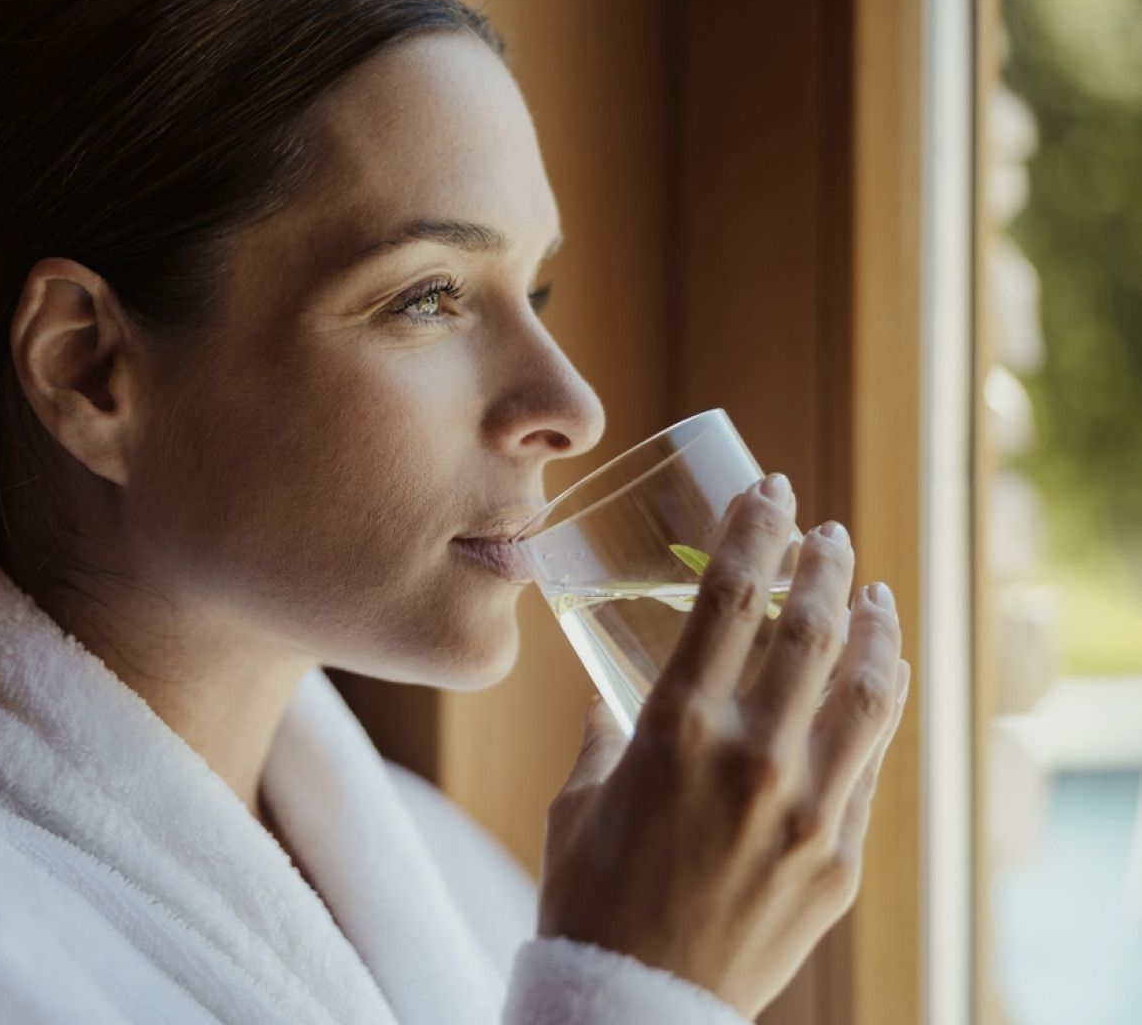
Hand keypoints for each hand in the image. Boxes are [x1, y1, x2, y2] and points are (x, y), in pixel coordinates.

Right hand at [534, 473, 909, 1018]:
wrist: (633, 1005)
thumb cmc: (588, 900)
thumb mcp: (578, 804)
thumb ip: (602, 740)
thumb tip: (610, 700)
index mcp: (674, 730)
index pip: (729, 597)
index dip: (755, 530)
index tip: (769, 491)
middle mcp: (750, 757)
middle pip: (811, 628)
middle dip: (823, 562)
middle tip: (825, 530)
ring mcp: (807, 809)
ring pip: (867, 689)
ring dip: (874, 625)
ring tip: (873, 591)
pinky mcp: (838, 858)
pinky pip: (874, 761)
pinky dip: (884, 703)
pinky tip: (886, 675)